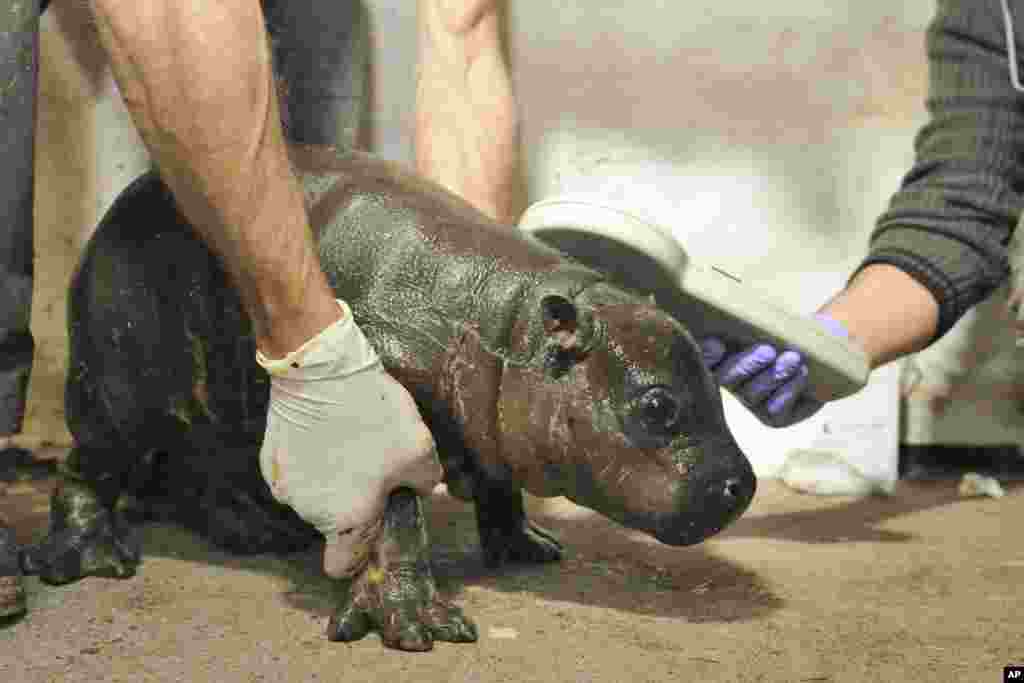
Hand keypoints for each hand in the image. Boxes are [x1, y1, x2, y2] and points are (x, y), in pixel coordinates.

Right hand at [257, 300, 441, 578]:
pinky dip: (311, 461)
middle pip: (334, 524)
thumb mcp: (418, 448)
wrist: (319, 368)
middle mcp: (310, 511)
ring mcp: (284, 486)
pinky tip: (327, 431)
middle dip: (355, 503)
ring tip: (353, 441)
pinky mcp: (269, 461)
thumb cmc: (373, 414)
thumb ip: (427, 481)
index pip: (343, 566)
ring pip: (314, 497)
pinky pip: (296, 473)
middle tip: (377, 467)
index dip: (361, 556)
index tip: (377, 529)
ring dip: (333, 481)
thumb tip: (432, 492)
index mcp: (347, 518)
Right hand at [700, 313, 849, 427]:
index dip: (706, 355)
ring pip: (751, 394)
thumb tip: (725, 312)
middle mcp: (734, 382)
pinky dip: (789, 390)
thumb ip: (747, 321)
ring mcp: (753, 402)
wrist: (827, 350)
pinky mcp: (775, 417)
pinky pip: (775, 409)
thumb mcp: (769, 321)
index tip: (718, 344)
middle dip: (746, 365)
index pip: (703, 359)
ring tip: (794, 358)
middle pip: (726, 379)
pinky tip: (802, 374)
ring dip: (774, 374)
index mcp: (724, 356)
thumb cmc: (792, 330)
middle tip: (768, 351)